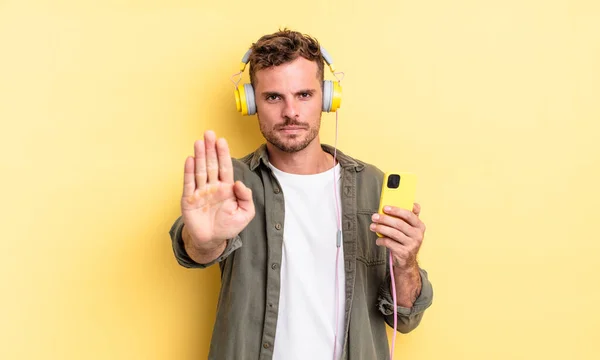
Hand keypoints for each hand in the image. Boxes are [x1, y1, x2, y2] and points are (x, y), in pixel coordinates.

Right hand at [181, 130, 254, 251]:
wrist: (212, 240)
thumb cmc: (228, 226)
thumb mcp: (245, 214)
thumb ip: (246, 197)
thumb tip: (240, 183)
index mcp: (226, 188)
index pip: (225, 167)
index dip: (223, 154)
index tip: (222, 140)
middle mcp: (213, 186)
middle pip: (211, 164)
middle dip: (210, 149)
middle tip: (208, 133)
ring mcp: (200, 191)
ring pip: (200, 170)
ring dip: (200, 156)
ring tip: (199, 142)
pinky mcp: (189, 199)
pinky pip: (189, 183)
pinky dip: (189, 171)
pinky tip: (190, 159)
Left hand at [370, 203, 425, 271]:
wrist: (408, 260)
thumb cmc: (406, 240)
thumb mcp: (410, 228)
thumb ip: (408, 216)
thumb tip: (400, 201)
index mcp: (420, 226)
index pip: (409, 215)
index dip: (396, 210)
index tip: (385, 207)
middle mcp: (418, 235)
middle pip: (399, 224)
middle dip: (384, 219)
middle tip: (374, 216)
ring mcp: (412, 244)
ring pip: (393, 233)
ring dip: (381, 228)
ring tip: (373, 226)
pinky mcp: (404, 252)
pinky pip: (390, 243)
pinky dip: (381, 240)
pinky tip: (378, 240)